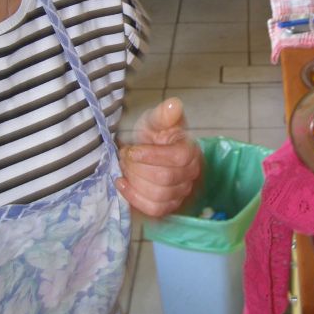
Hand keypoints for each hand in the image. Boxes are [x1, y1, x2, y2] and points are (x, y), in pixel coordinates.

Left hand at [117, 97, 201, 217]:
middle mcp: (191, 173)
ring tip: (125, 167)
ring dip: (134, 181)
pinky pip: (154, 209)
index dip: (152, 156)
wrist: (148, 149)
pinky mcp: (170, 205)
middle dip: (138, 168)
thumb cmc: (153, 134)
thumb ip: (163, 113)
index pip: (178, 158)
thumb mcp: (154, 119)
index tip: (132, 149)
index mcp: (191, 149)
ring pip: (158, 195)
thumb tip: (174, 104)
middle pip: (164, 179)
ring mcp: (182, 191)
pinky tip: (122, 183)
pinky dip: (134, 197)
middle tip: (124, 156)